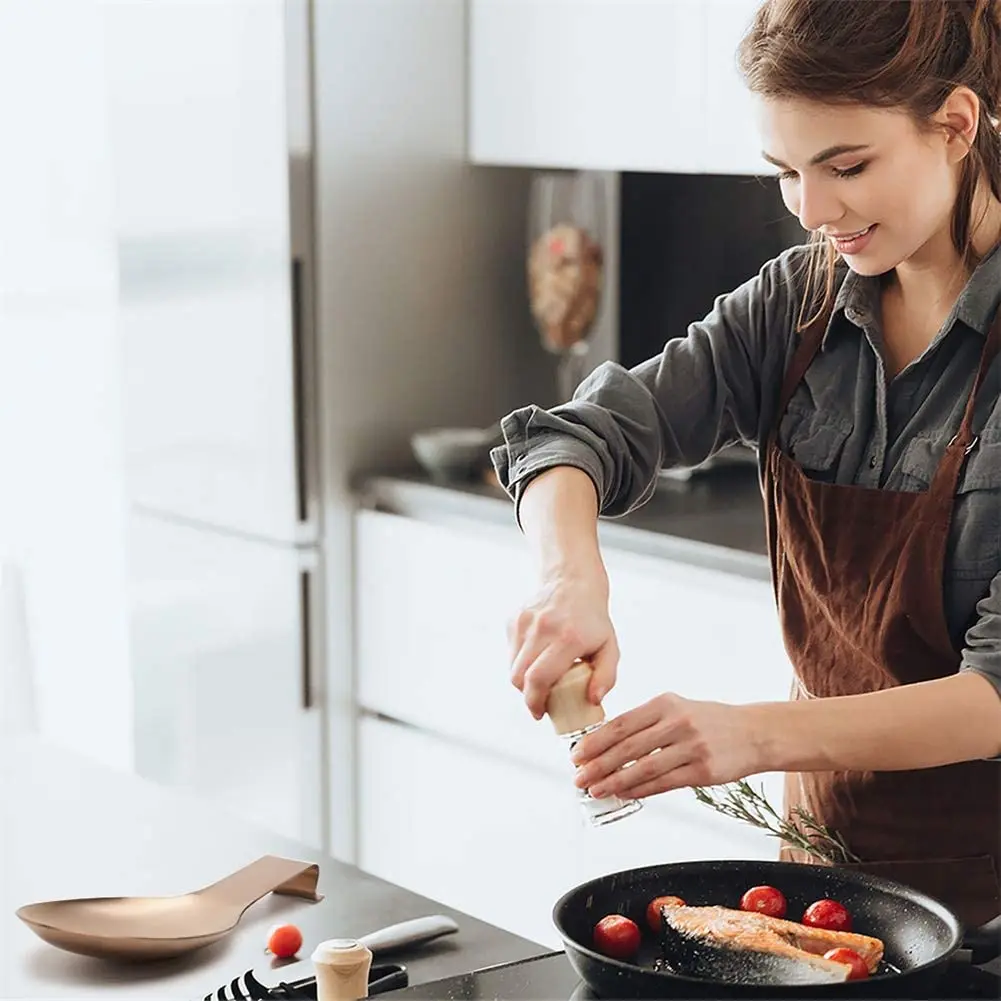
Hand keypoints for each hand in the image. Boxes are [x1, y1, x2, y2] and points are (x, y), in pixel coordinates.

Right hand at [508, 565, 617, 719]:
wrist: (573, 581)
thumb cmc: (593, 620)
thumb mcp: (609, 647)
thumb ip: (606, 676)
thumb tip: (593, 700)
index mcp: (568, 638)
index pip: (539, 678)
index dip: (535, 702)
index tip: (540, 713)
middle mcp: (543, 628)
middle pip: (520, 676)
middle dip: (527, 696)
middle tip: (540, 702)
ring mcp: (525, 622)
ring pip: (512, 666)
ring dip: (523, 681)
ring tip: (540, 681)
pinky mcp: (514, 619)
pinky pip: (511, 652)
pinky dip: (520, 663)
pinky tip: (536, 658)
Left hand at [570, 693, 763, 799]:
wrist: (754, 733)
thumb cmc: (708, 721)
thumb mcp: (677, 708)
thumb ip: (646, 721)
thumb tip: (606, 742)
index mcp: (665, 703)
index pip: (621, 723)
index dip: (595, 741)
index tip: (576, 754)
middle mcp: (677, 722)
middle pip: (628, 746)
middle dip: (598, 764)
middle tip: (578, 777)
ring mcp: (692, 747)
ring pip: (643, 768)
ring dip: (614, 781)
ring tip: (595, 790)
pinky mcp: (703, 771)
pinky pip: (663, 784)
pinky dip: (639, 790)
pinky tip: (623, 794)